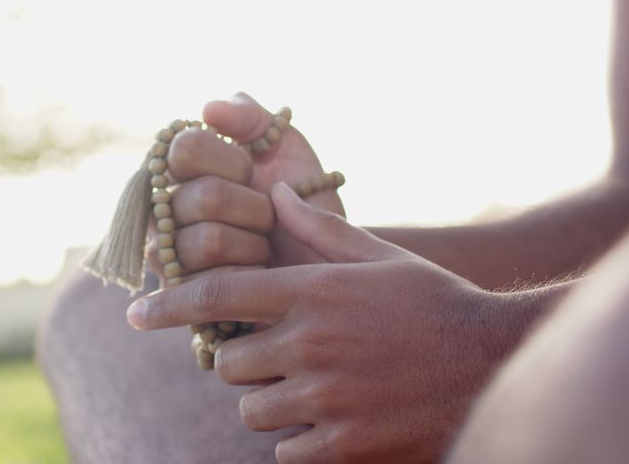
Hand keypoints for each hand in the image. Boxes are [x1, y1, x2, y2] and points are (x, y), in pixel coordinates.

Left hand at [130, 182, 511, 462]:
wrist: (495, 361)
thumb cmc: (433, 302)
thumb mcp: (380, 257)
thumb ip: (320, 229)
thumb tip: (278, 191)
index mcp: (311, 292)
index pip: (215, 295)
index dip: (165, 304)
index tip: (134, 314)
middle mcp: (309, 342)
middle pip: (226, 364)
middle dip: (242, 363)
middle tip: (277, 358)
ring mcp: (325, 397)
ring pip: (252, 409)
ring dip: (269, 402)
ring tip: (313, 389)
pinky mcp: (344, 445)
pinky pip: (284, 450)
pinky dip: (297, 441)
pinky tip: (329, 422)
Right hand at [149, 92, 344, 271]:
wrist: (325, 261)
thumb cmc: (299, 201)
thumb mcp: (284, 146)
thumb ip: (249, 117)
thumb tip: (209, 109)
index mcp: (177, 168)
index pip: (185, 148)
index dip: (232, 161)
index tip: (252, 172)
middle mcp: (161, 208)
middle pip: (206, 196)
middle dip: (255, 209)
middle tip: (266, 218)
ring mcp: (166, 255)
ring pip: (210, 240)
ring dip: (254, 244)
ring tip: (262, 248)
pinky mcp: (180, 297)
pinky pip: (215, 282)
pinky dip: (249, 277)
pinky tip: (254, 276)